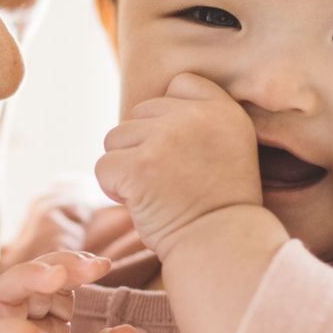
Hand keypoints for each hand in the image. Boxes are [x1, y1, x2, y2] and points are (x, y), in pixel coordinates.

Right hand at [0, 251, 143, 332]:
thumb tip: (130, 331)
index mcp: (48, 328)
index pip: (54, 283)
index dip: (75, 269)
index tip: (105, 265)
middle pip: (25, 278)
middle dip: (56, 264)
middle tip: (88, 266)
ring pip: (1, 296)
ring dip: (28, 278)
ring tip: (59, 278)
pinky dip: (20, 332)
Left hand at [94, 72, 265, 258]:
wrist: (222, 248)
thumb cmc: (219, 207)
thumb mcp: (229, 148)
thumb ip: (196, 122)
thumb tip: (146, 113)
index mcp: (225, 109)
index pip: (179, 84)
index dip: (169, 119)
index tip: (184, 153)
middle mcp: (197, 116)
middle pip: (140, 114)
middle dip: (144, 147)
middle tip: (171, 182)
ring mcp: (166, 138)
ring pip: (115, 138)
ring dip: (126, 167)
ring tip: (157, 193)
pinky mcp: (139, 165)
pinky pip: (103, 167)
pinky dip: (114, 189)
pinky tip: (142, 204)